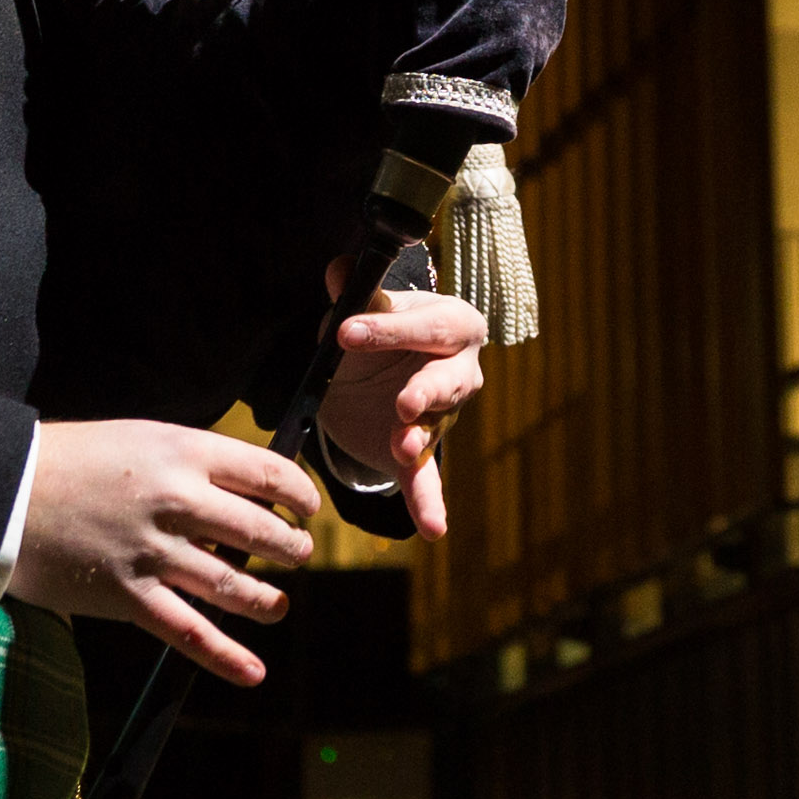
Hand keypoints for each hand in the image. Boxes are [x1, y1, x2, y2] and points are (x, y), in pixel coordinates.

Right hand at [11, 421, 318, 684]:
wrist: (4, 493)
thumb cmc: (73, 461)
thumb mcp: (142, 438)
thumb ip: (192, 463)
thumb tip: (244, 492)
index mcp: (183, 453)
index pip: (268, 474)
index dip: (300, 494)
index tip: (308, 508)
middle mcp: (176, 501)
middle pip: (263, 532)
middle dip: (291, 548)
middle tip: (296, 554)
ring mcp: (154, 552)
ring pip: (235, 585)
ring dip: (267, 599)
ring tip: (278, 604)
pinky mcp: (129, 597)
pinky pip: (190, 632)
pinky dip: (226, 657)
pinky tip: (253, 672)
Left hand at [322, 269, 488, 543]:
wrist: (371, 373)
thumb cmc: (375, 330)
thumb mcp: (363, 310)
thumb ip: (356, 296)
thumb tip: (339, 269)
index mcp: (452, 324)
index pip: (427, 326)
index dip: (388, 330)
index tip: (346, 332)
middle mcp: (460, 370)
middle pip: (449, 379)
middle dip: (427, 391)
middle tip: (403, 402)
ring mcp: (444, 415)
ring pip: (437, 426)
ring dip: (419, 438)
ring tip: (402, 447)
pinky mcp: (422, 453)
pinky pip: (427, 479)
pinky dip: (429, 504)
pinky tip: (433, 529)